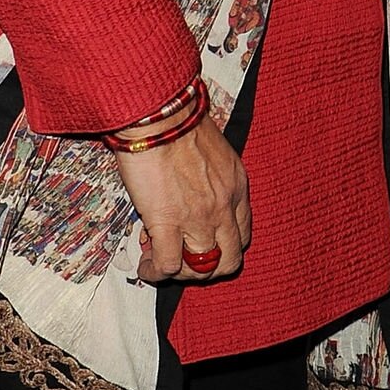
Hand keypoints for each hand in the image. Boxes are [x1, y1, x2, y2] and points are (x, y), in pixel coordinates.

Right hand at [115, 118, 251, 284]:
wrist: (160, 115)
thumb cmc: (179, 123)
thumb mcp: (213, 150)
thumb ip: (210, 176)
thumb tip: (191, 191)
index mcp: (237, 186)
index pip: (243, 233)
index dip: (222, 245)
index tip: (200, 241)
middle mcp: (225, 205)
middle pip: (230, 259)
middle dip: (206, 268)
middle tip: (183, 260)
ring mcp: (200, 217)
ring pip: (202, 269)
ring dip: (181, 273)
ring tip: (160, 263)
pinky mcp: (169, 222)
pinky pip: (169, 266)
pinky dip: (156, 273)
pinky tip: (146, 266)